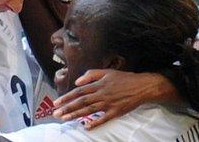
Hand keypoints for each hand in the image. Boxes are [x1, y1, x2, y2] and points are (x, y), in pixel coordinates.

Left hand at [53, 69, 177, 129]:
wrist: (142, 86)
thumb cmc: (124, 78)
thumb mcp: (107, 72)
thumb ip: (91, 74)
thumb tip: (77, 81)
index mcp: (98, 84)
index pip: (79, 91)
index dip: (67, 97)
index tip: (56, 102)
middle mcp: (101, 94)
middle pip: (81, 102)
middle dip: (67, 108)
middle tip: (56, 113)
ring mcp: (108, 104)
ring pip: (88, 110)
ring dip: (75, 115)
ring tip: (64, 118)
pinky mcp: (115, 112)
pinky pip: (103, 119)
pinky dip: (94, 123)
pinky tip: (86, 127)